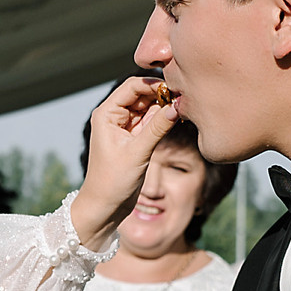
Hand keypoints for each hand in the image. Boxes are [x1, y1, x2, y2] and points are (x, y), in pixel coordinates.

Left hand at [72, 77, 182, 242]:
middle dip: (162, 94)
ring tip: (184, 107)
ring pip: (149, 107)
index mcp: (107, 114)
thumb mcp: (137, 153)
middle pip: (142, 94)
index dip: (154, 84)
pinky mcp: (135, 138)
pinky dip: (164, 119)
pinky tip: (178, 118)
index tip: (177, 87)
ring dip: (165, 106)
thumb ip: (158, 128)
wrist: (105, 207)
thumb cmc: (112, 182)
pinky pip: (152, 121)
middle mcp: (114, 116)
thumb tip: (177, 106)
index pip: (133, 86)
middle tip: (185, 97)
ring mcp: (125, 127)